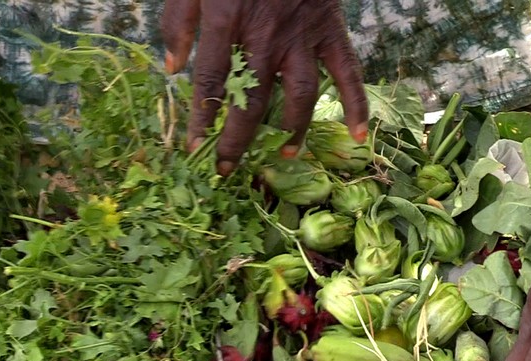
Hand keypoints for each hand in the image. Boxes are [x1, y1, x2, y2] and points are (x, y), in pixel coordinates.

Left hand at [161, 0, 368, 174]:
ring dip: (293, 130)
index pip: (211, 82)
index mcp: (227, 21)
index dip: (202, 120)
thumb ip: (178, 22)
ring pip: (299, 96)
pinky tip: (359, 134)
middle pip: (252, 100)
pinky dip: (357, 104)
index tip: (195, 149)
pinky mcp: (329, 31)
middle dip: (238, 139)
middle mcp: (266, 36)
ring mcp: (302, 37)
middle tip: (228, 169)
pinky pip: (347, 73)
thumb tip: (172, 68)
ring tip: (284, 156)